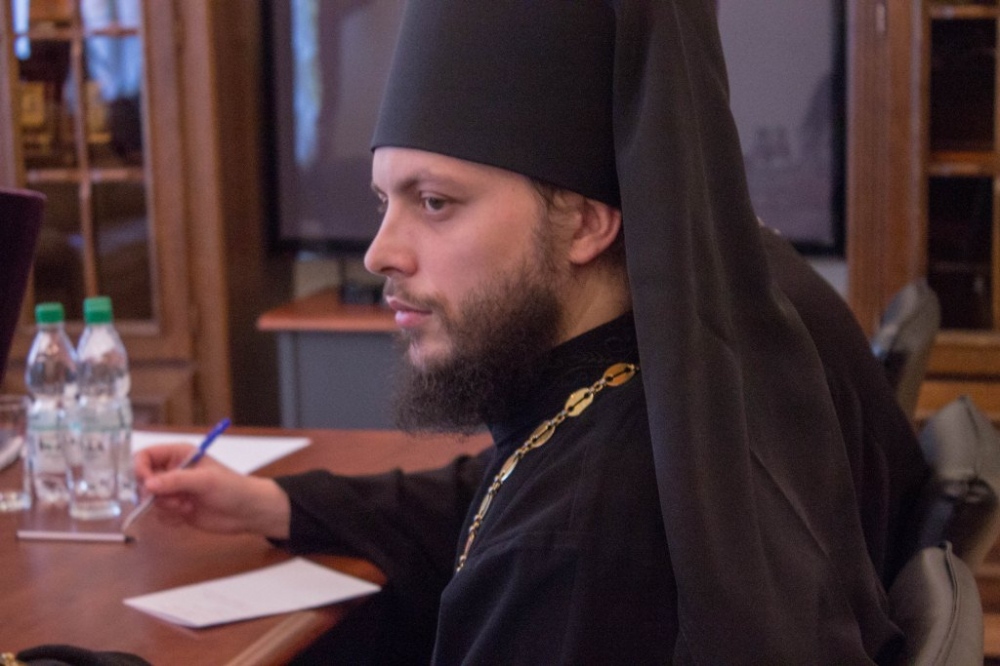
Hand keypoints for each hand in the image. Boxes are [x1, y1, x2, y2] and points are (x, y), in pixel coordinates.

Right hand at [133, 444, 290, 538]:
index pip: (145, 455)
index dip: (140, 469)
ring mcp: (173, 491)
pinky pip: (159, 515)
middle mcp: (172, 471)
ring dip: (165, 506)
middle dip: (154, 493)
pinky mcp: (175, 509)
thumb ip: (176, 480)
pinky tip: (188, 514)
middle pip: (142, 480)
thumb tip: (147, 484)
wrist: (246, 512)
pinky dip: (170, 517)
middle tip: (172, 499)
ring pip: (149, 500)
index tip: (146, 484)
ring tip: (187, 506)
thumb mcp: (205, 480)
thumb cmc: (232, 488)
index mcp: (179, 454)